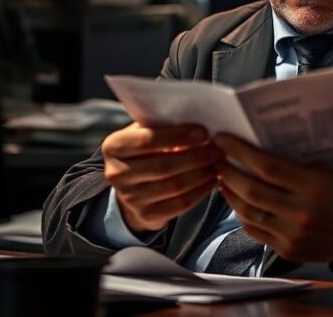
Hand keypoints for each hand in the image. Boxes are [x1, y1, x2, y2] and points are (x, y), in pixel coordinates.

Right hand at [101, 122, 223, 232]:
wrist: (132, 185)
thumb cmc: (146, 149)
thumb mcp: (145, 131)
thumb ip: (162, 124)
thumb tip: (198, 118)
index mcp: (114, 146)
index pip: (146, 140)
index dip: (177, 136)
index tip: (203, 132)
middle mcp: (116, 174)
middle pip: (164, 165)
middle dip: (196, 156)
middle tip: (218, 149)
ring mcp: (129, 198)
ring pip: (174, 186)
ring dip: (202, 174)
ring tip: (218, 163)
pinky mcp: (145, 215)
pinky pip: (179, 204)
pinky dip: (200, 191)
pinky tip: (213, 180)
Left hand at [213, 134, 332, 263]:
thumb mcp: (321, 173)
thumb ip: (292, 165)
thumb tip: (256, 151)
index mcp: (311, 186)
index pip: (268, 166)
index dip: (241, 152)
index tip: (222, 140)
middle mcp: (299, 211)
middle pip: (252, 190)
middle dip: (228, 172)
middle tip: (215, 159)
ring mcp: (290, 233)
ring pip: (248, 211)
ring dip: (229, 193)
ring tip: (221, 178)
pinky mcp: (284, 249)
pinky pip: (253, 230)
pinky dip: (241, 214)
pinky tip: (236, 201)